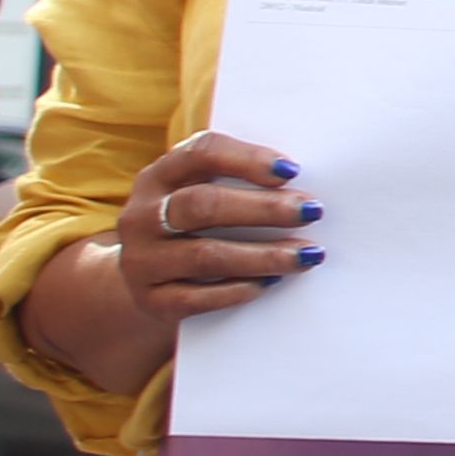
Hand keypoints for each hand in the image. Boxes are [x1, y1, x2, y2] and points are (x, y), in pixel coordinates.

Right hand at [110, 132, 320, 322]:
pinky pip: (196, 298)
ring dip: (263, 255)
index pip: (200, 154)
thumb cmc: (195, 226)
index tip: (292, 170)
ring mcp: (142, 260)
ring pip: (205, 255)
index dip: (247, 159)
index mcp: (160, 176)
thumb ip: (241, 184)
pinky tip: (271, 283)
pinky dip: (238, 290)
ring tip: (307, 254)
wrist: (147, 282)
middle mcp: (143, 216)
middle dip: (264, 208)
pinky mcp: (151, 301)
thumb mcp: (202, 194)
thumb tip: (303, 190)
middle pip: (203, 205)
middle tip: (312, 211)